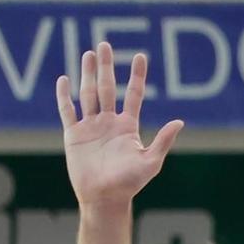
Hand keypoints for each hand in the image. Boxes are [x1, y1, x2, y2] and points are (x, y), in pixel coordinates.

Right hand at [57, 45, 182, 212]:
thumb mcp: (150, 162)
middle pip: (107, 88)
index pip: (133, 95)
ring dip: (87, 74)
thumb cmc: (129, 184)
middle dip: (106, 66)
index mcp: (127, 127)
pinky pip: (68, 111)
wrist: (104, 199)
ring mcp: (90, 127)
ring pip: (88, 94)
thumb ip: (163, 141)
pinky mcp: (73, 135)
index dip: (136, 76)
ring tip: (88, 54)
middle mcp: (109, 123)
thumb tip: (179, 121)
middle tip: (105, 45)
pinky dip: (65, 96)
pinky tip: (65, 79)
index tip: (140, 56)